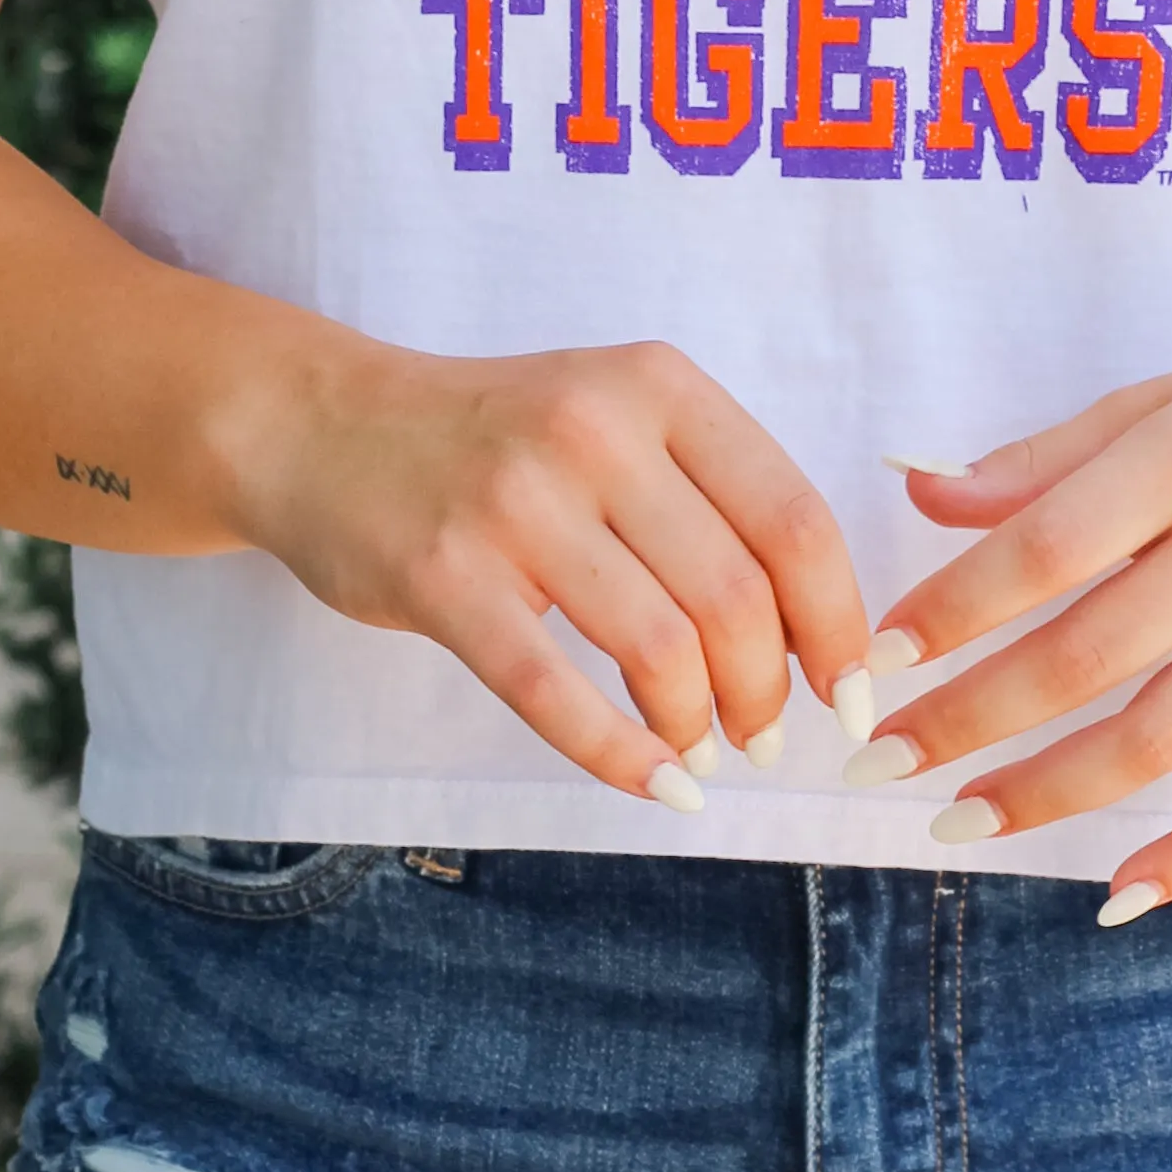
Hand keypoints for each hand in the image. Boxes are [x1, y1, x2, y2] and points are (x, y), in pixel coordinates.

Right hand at [231, 321, 874, 812]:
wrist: (323, 426)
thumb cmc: (496, 440)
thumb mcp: (615, 416)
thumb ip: (712, 493)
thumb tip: (819, 632)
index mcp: (657, 387)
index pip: (793, 519)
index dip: (839, 623)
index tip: (848, 692)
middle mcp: (592, 431)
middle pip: (735, 596)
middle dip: (767, 693)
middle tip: (761, 737)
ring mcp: (513, 502)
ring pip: (658, 648)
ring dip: (698, 725)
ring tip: (701, 751)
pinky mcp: (444, 576)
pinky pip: (552, 691)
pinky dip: (620, 756)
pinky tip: (656, 784)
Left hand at [857, 297, 1171, 906]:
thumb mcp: (1164, 402)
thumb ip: (1041, 460)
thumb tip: (914, 491)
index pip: (1045, 548)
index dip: (952, 611)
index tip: (874, 661)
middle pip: (1085, 657)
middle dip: (967, 722)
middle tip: (874, 766)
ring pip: (1159, 740)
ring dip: (1046, 795)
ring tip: (955, 825)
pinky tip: (1116, 894)